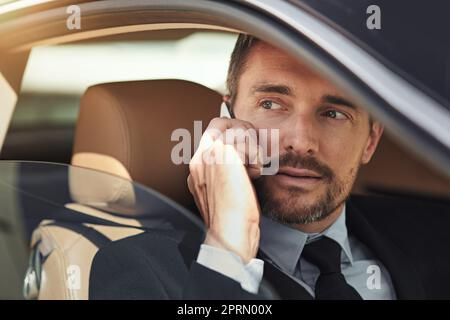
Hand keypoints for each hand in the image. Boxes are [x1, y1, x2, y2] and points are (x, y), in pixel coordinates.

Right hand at [187, 117, 262, 262]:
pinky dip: (256, 154)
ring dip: (252, 145)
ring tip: (254, 168)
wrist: (230, 233)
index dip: (232, 134)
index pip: (212, 133)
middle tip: (254, 151)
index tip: (247, 151)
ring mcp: (209, 154)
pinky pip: (246, 138)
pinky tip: (256, 172)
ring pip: (235, 127)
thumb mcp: (223, 191)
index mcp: (197, 168)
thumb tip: (242, 161)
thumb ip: (225, 173)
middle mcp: (199, 159)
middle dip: (242, 130)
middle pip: (220, 122)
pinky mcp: (223, 154)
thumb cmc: (231, 220)